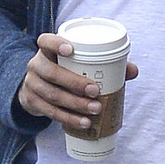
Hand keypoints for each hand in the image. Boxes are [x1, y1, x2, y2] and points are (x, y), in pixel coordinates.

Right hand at [16, 32, 138, 129]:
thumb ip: (104, 63)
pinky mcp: (32, 103)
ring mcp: (31, 84)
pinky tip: (83, 122)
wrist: (36, 88)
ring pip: (52, 95)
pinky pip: (50, 112)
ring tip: (95, 109)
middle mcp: (36, 65)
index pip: (45, 41)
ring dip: (75, 104)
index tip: (71, 49)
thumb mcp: (76, 63)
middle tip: (95, 91)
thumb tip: (133, 70)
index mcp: (47, 51)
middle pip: (52, 73)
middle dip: (75, 82)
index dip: (55, 43)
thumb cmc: (64, 70)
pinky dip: (68, 118)